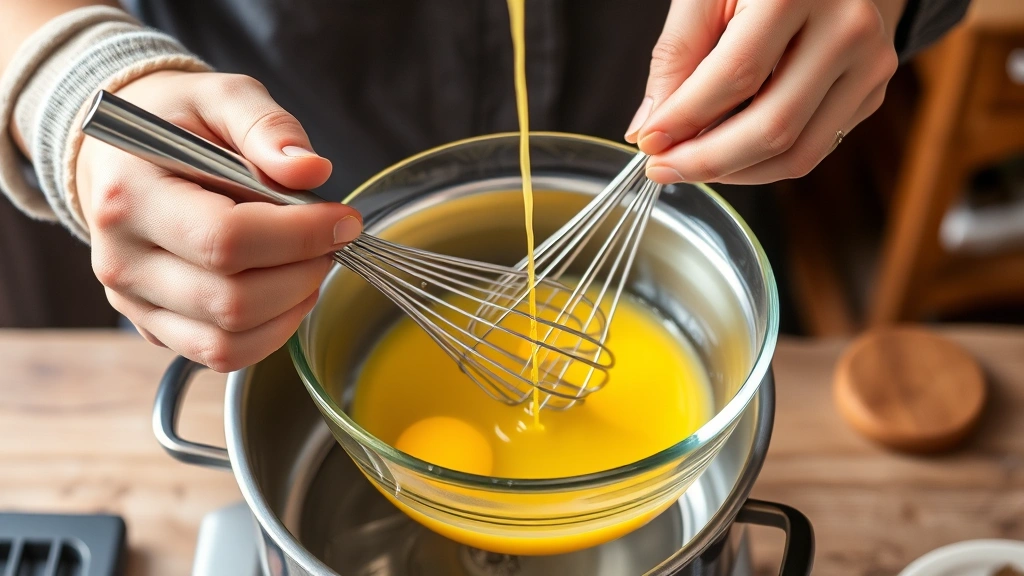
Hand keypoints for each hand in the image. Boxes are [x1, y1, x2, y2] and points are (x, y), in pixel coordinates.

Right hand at [76, 71, 361, 371]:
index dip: (300, 237)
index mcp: (129, 195)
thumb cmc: (177, 124)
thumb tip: (311, 170)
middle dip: (305, 273)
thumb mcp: (222, 98)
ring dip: (293, 308)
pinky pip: (221, 355)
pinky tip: (288, 293)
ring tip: (310, 265)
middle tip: (332, 242)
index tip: (344, 220)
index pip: (226, 240)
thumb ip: (268, 127)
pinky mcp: (153, 327)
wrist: (124, 154)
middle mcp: (121, 258)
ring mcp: (133, 300)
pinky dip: (271, 333)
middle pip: (232, 300)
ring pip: (229, 340)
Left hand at [627, 0, 904, 183]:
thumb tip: (649, 128)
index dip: (685, 119)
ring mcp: (869, 64)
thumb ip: (675, 55)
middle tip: (662, 168)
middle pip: (772, 127)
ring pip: (797, 153)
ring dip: (734, 173)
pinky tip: (728, 153)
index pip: (736, 77)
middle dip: (706, 161)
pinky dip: (762, 164)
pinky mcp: (872, 91)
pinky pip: (813, 149)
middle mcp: (846, 30)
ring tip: (690, 166)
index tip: (648, 142)